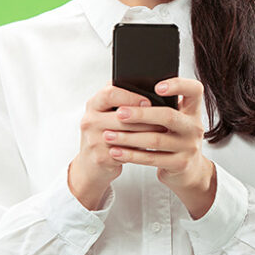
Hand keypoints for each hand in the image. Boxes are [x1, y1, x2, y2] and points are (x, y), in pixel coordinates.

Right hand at [68, 84, 168, 210]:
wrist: (90, 164)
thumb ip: (122, 100)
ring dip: (147, 133)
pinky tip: (151, 148)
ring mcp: (93, 140)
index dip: (131, 96)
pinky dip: (141, 150)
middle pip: (121, 115)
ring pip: (126, 135)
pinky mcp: (100, 157)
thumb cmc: (106, 133)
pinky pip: (126, 152)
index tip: (148, 101)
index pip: (110, 93)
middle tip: (164, 119)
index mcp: (93, 105)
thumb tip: (151, 90)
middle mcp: (90, 120)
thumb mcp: (107, 114)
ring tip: (162, 132)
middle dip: (146, 118)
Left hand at [103, 77, 216, 218]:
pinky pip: (152, 158)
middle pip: (168, 116)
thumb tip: (126, 91)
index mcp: (193, 110)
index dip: (178, 85)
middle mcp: (194, 127)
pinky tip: (116, 151)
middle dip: (141, 115)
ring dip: (129, 137)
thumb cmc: (173, 136)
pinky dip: (131, 155)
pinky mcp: (180, 164)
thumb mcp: (174, 119)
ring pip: (155, 140)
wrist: (188, 169)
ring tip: (109, 135)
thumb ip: (160, 106)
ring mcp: (189, 147)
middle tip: (119, 113)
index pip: (194, 90)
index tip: (156, 86)